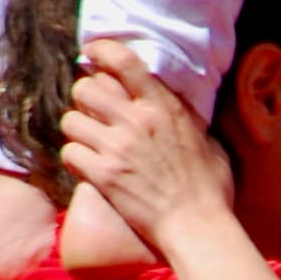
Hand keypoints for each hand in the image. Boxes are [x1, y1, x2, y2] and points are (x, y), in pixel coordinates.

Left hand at [58, 39, 232, 250]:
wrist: (198, 228)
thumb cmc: (210, 190)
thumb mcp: (208, 142)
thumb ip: (188, 120)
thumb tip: (182, 109)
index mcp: (163, 107)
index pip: (123, 61)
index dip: (100, 51)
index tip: (92, 53)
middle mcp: (137, 122)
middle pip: (84, 89)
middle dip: (84, 99)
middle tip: (94, 112)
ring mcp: (117, 148)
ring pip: (70, 120)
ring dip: (77, 130)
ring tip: (90, 141)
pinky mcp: (103, 176)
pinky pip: (70, 153)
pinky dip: (75, 158)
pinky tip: (88, 166)